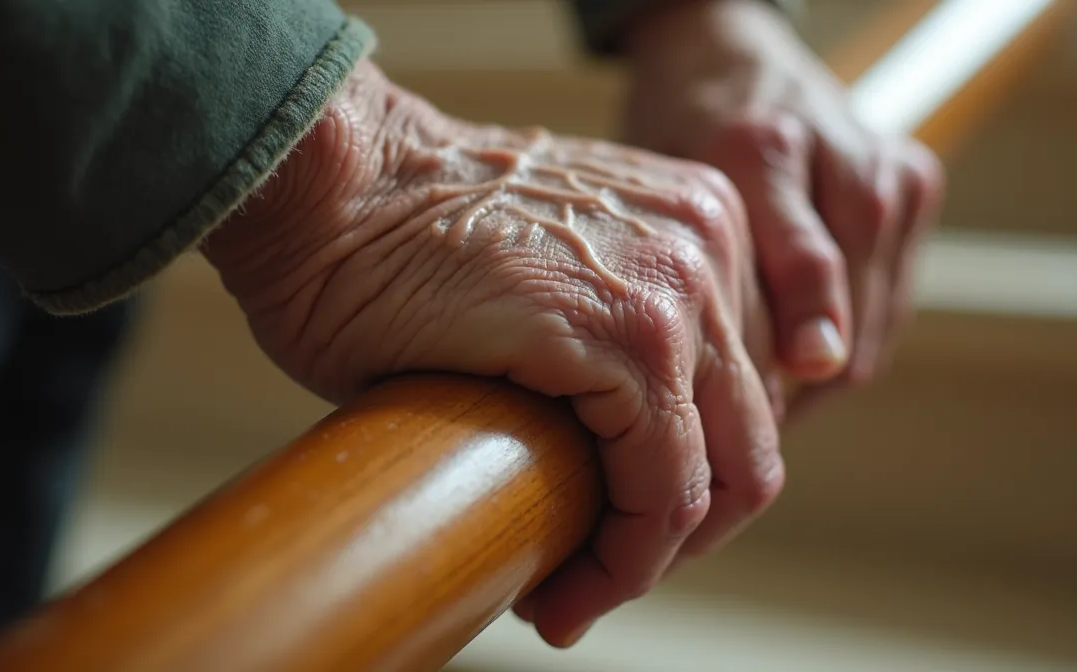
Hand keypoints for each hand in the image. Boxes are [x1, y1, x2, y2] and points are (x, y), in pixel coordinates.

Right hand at [202, 60, 780, 646]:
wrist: (329, 186)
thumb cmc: (402, 238)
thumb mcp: (555, 270)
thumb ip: (618, 332)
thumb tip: (624, 454)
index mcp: (700, 226)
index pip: (741, 391)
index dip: (690, 482)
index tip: (615, 533)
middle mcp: (712, 246)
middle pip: (748, 439)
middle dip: (681, 535)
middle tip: (598, 579)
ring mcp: (681, 289)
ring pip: (719, 480)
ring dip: (648, 562)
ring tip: (572, 598)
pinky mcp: (630, 339)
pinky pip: (660, 495)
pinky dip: (619, 564)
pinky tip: (557, 591)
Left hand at [624, 0, 944, 388]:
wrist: (731, 57)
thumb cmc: (681, 134)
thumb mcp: (663, 196)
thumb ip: (697, 280)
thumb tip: (726, 407)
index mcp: (757, 147)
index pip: (805, 273)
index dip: (791, 360)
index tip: (770, 421)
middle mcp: (836, 151)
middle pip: (848, 308)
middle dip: (800, 383)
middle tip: (751, 430)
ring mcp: (886, 165)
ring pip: (875, 318)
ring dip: (828, 372)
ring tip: (773, 400)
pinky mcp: (916, 180)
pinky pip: (892, 301)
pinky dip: (853, 338)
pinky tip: (804, 353)